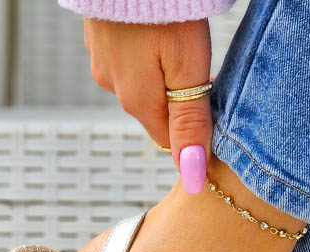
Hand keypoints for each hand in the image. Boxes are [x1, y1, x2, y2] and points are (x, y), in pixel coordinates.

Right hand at [84, 18, 211, 192]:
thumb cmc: (169, 11)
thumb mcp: (189, 72)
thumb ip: (191, 124)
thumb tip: (193, 177)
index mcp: (138, 103)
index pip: (169, 142)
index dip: (192, 132)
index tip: (211, 108)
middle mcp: (113, 87)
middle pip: (155, 112)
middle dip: (178, 100)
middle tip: (199, 69)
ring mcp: (101, 60)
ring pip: (140, 83)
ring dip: (160, 73)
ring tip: (176, 44)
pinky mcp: (97, 36)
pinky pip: (127, 57)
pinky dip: (144, 50)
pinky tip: (156, 30)